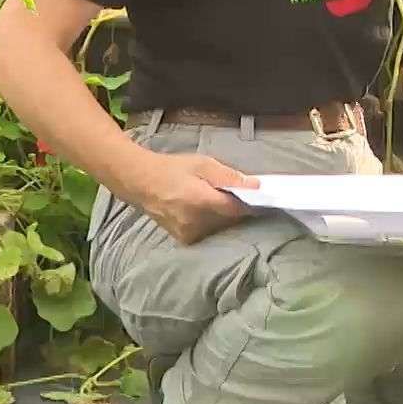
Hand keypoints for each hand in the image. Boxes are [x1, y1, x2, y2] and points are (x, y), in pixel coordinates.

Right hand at [138, 151, 254, 244]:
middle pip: (230, 220)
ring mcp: (188, 233)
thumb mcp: (203, 164)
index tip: (262, 198)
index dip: (251, 204)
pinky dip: (212, 222)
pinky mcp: (184, 239)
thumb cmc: (172, 168)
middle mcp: (195, 222)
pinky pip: (208, 232)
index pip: (236, 210)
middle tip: (236, 194)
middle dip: (236, 208)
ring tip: (214, 200)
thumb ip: (229, 177)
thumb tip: (255, 186)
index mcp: (201, 201)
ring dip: (224, 216)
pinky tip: (204, 210)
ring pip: (220, 227)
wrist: (140, 182)